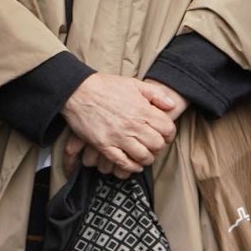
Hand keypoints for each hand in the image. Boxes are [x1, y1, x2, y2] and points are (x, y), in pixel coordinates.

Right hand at [59, 74, 177, 175]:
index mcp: (142, 110)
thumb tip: (172, 105)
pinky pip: (123, 163)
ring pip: (143, 156)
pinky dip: (132, 167)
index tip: (165, 135)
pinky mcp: (104, 145)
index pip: (167, 129)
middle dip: (159, 147)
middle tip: (154, 145)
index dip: (169, 134)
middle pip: (157, 144)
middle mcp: (133, 125)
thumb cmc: (106, 86)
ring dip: (147, 158)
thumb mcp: (134, 83)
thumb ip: (156, 93)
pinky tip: (134, 164)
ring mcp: (118, 137)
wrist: (78, 91)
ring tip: (144, 155)